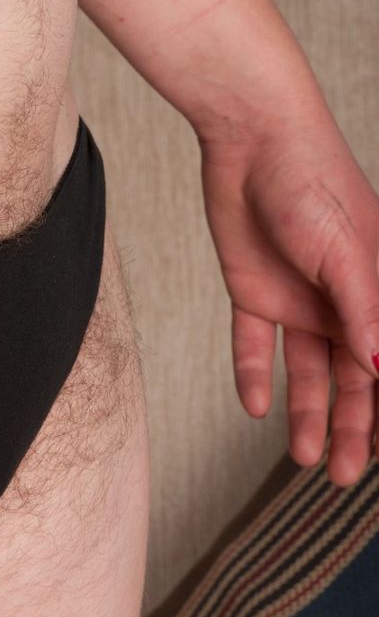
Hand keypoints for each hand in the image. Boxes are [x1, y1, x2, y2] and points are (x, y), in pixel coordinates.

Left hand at [196, 100, 378, 485]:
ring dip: (304, 414)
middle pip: (350, 380)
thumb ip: (365, 313)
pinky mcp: (252, 290)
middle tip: (340, 477)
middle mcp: (342, 302)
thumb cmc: (313, 182)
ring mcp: (297, 298)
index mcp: (376, 293)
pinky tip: (255, 408)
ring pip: (305, 371)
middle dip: (350, 429)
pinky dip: (253, 375)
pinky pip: (253, 344)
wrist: (250, 139)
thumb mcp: (345, 252)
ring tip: (300, 460)